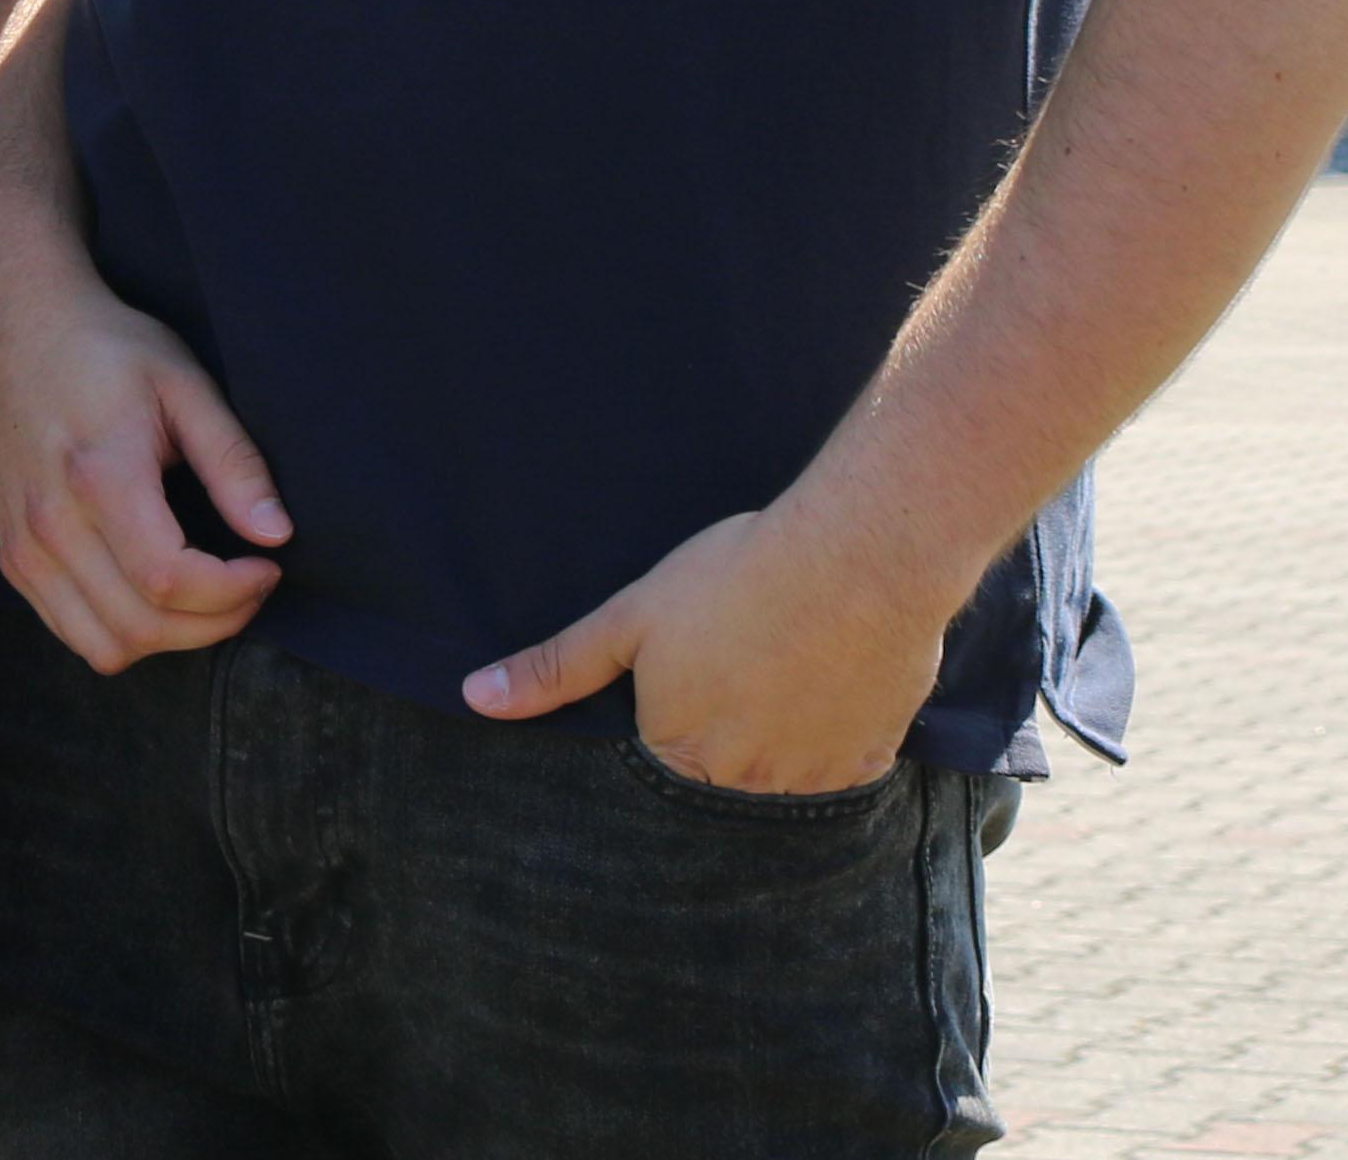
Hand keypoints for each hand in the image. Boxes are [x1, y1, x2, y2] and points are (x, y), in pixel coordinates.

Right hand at [0, 235, 286, 673]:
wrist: (16, 327)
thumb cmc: (107, 350)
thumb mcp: (184, 385)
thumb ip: (233, 463)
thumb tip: (276, 535)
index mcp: (99, 475)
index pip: (170, 580)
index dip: (233, 593)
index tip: (266, 566)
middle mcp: (51, 522)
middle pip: (142, 626)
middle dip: (214, 623)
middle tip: (248, 585)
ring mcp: (23, 545)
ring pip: (105, 646)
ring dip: (169, 638)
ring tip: (204, 596)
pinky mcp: (11, 556)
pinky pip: (72, 632)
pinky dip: (122, 632)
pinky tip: (153, 591)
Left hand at [460, 506, 944, 793]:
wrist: (856, 558)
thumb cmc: (735, 580)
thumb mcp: (630, 618)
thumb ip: (556, 668)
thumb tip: (476, 698)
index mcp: (682, 756)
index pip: (654, 780)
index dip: (661, 736)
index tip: (679, 700)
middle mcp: (748, 786)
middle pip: (719, 788)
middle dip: (718, 747)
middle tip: (735, 683)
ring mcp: (814, 779)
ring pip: (781, 783)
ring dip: (774, 747)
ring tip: (776, 680)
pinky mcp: (871, 759)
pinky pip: (841, 772)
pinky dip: (828, 740)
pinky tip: (823, 692)